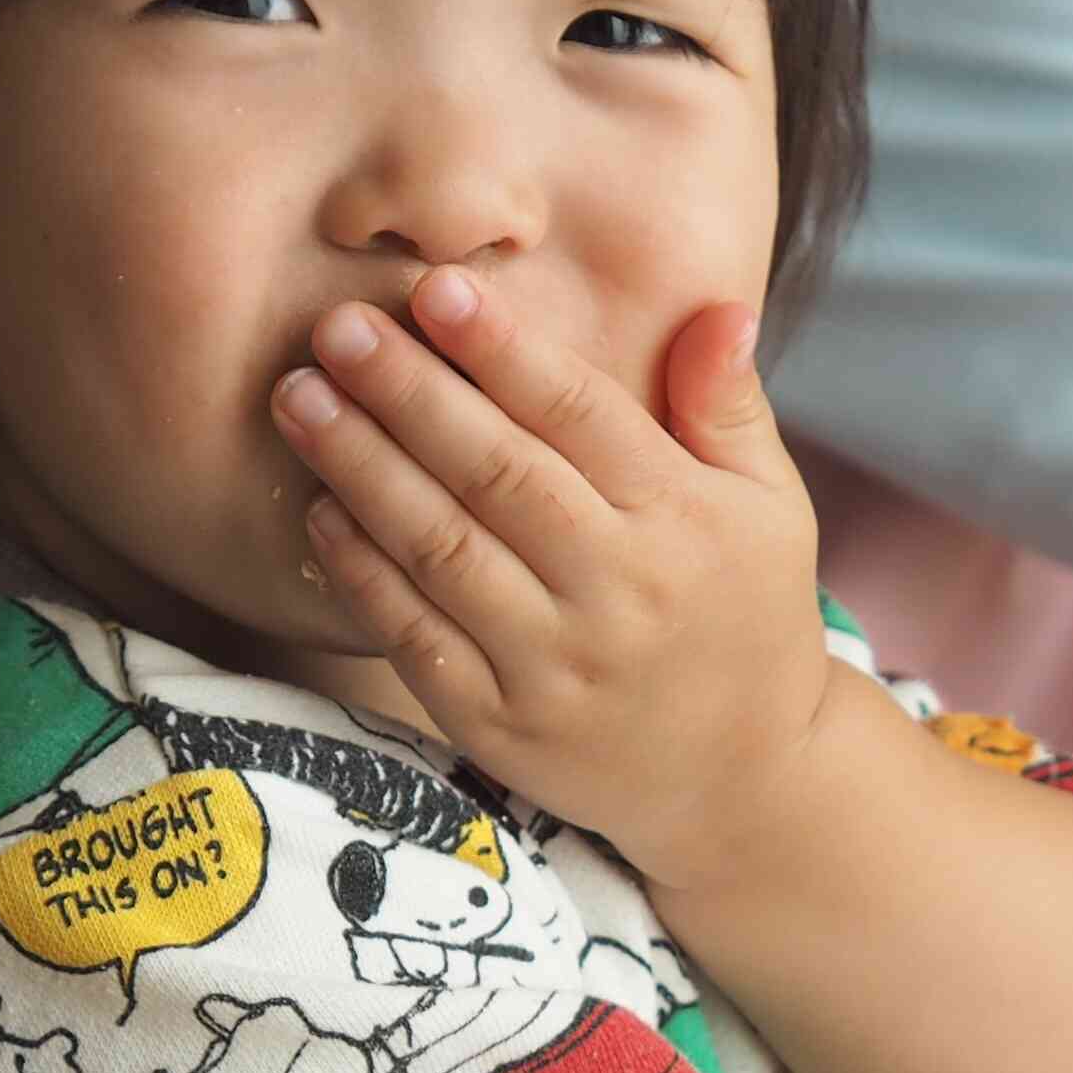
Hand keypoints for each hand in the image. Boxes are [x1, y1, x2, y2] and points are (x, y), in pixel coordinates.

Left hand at [277, 264, 834, 889]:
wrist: (743, 782)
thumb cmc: (749, 617)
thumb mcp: (772, 506)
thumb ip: (729, 406)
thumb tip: (715, 308)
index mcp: (684, 521)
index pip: (580, 415)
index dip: (502, 350)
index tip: (434, 291)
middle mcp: (618, 591)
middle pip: (495, 473)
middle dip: (407, 393)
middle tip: (337, 329)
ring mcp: (554, 666)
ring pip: (442, 549)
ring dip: (361, 468)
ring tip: (301, 399)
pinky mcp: (502, 727)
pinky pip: (417, 639)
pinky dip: (362, 575)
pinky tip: (321, 512)